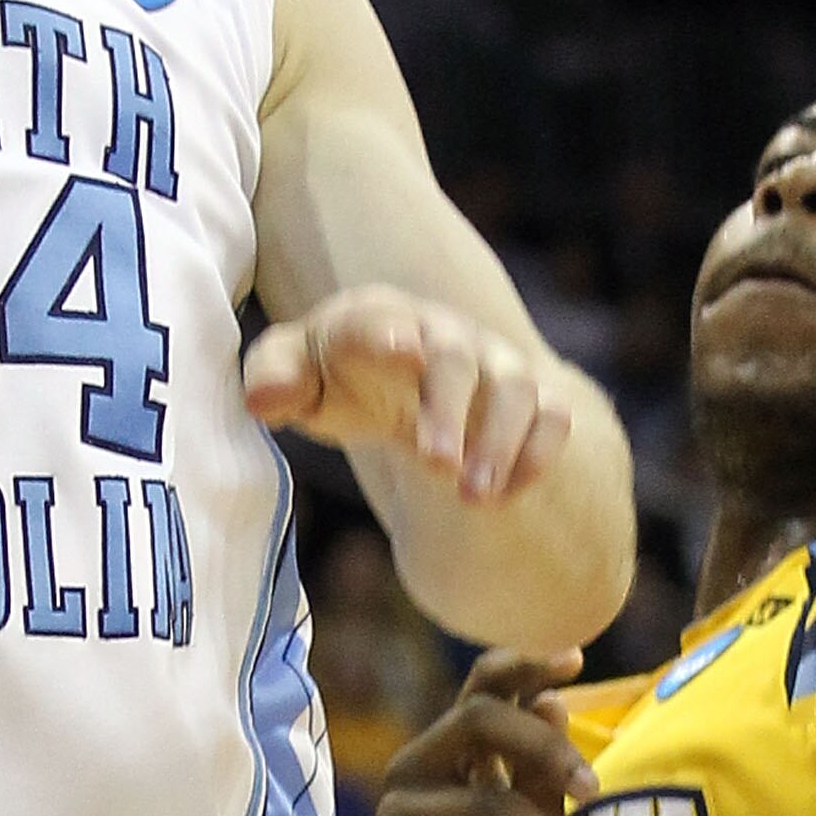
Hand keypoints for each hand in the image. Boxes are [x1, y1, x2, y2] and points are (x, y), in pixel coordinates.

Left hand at [245, 287, 573, 503]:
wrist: (400, 374)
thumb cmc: (334, 372)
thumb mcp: (293, 373)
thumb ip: (273, 377)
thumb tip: (263, 399)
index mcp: (376, 317)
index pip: (380, 319)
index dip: (390, 335)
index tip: (403, 354)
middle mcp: (443, 332)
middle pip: (456, 358)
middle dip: (450, 409)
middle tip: (436, 466)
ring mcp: (492, 360)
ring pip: (515, 388)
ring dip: (500, 442)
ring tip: (475, 497)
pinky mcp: (529, 394)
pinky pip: (552, 416)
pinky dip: (537, 454)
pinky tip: (506, 494)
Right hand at [358, 651, 614, 815]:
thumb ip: (541, 780)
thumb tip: (556, 703)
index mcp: (453, 749)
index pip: (483, 685)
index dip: (525, 665)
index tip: (576, 659)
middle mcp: (419, 765)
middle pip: (481, 720)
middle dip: (547, 749)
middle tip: (597, 790)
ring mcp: (400, 809)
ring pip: (491, 805)